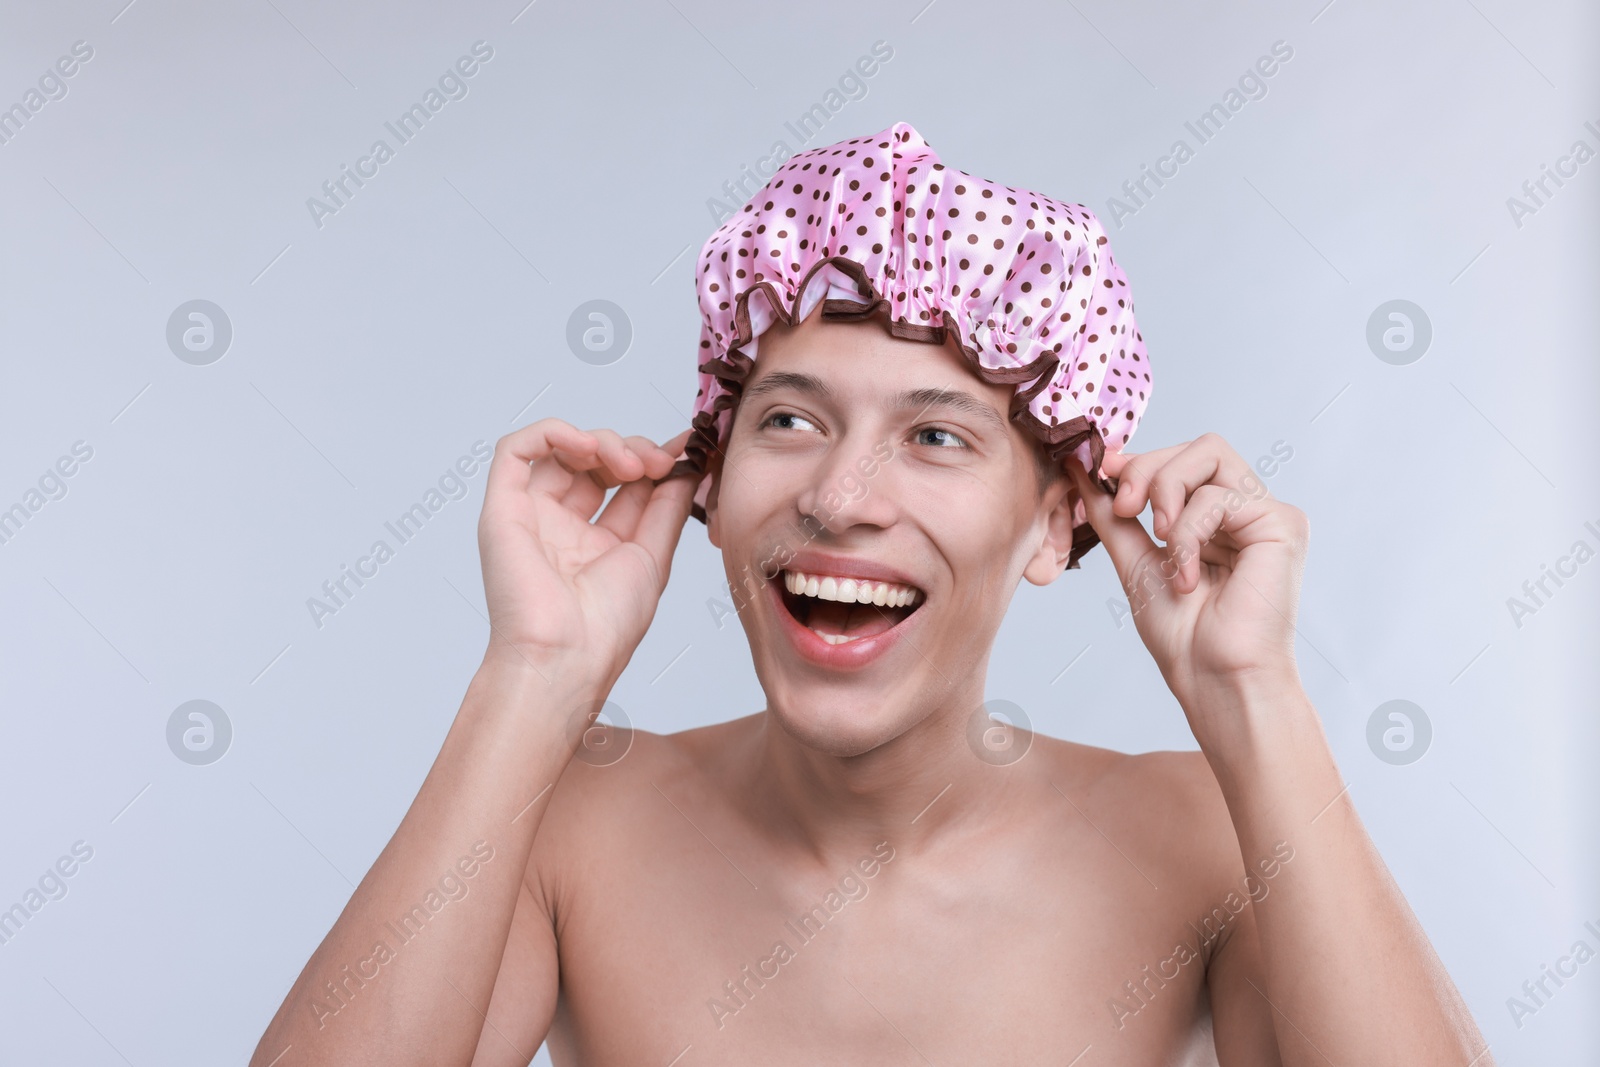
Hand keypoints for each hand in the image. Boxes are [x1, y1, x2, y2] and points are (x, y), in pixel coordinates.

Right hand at [476, 419, 697, 684]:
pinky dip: (552, 432)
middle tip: (657, 463)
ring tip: (629, 463)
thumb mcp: (653, 556)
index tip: (685, 452)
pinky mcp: (502, 508)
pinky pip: (515, 450)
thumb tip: (687, 466)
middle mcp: (562, 527)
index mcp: (596, 543)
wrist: (566, 656)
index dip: (653, 460)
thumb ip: (667, 507)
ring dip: (601, 441)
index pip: (624, 484)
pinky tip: (587, 446)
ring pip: (560, 449)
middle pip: (595, 462)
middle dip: (632, 451)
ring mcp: (531, 515)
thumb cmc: (606, 627)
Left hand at [1068, 433, 1307, 740]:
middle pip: (1198, 447)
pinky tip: (1186, 575)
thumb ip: (1114, 513)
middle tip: (1124, 508)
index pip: (1182, 459)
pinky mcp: (1283, 524)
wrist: (1213, 678)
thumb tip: (1082, 467)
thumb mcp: (1135, 559)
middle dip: (1149, 469)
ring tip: (1161, 545)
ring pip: (1208, 455)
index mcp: (1217, 518)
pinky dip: (1188, 533)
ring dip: (1166, 495)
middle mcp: (1246, 510)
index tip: (1104, 473)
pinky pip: (1219, 496)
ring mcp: (1267, 514)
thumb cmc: (1183, 634)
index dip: (1141, 460)